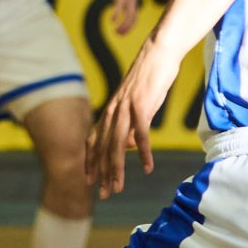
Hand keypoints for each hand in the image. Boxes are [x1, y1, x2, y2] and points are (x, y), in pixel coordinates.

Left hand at [86, 35, 182, 195]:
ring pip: (116, 143)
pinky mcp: (142, 104)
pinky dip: (143, 151)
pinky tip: (147, 167)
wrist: (159, 52)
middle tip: (103, 195)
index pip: (94, 140)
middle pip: (103, 147)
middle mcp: (113, 110)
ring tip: (118, 187)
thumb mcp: (137, 105)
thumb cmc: (150, 79)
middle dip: (102, 173)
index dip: (90, 162)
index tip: (88, 182)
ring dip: (116, 168)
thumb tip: (129, 146)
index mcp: (110, 110)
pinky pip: (141, 132)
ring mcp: (126, 107)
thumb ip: (130, 125)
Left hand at [100, 0, 139, 37]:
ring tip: (118, 34)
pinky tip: (122, 31)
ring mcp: (134, 2)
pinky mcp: (134, 5)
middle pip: (131, 14)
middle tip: (115, 32)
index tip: (111, 21)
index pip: (121, 4)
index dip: (117, 12)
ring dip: (128, 27)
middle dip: (125, 25)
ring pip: (135, 17)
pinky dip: (130, 25)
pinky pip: (134, 17)